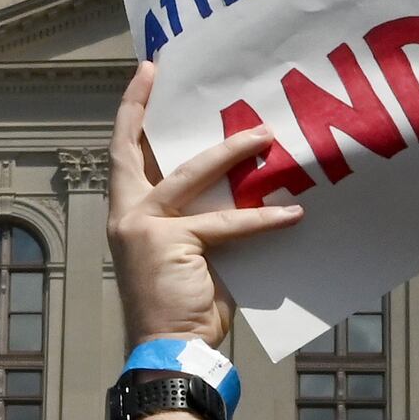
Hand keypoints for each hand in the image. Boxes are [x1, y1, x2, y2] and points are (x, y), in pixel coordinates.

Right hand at [104, 65, 300, 348]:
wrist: (168, 349)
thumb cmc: (182, 305)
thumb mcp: (186, 252)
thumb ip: (200, 218)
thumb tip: (242, 188)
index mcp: (127, 214)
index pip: (124, 153)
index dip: (132, 112)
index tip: (147, 74)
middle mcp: (128, 214)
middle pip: (137, 148)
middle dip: (152, 107)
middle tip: (171, 71)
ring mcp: (145, 226)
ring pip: (191, 173)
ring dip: (231, 151)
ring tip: (266, 136)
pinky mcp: (171, 242)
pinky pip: (226, 222)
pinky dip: (263, 219)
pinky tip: (295, 215)